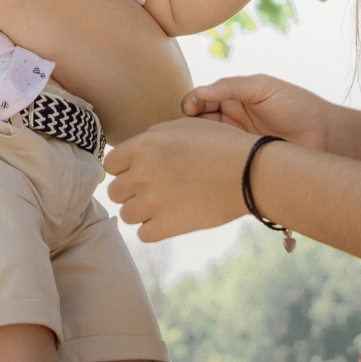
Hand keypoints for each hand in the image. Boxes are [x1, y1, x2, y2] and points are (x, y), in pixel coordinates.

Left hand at [103, 116, 259, 241]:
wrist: (251, 172)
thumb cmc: (221, 145)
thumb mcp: (184, 126)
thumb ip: (152, 137)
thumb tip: (133, 151)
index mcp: (142, 146)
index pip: (110, 165)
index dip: (123, 169)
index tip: (137, 173)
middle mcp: (141, 173)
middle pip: (115, 191)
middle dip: (131, 191)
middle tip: (153, 190)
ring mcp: (152, 201)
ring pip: (127, 214)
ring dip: (141, 212)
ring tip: (163, 206)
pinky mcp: (166, 226)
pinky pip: (143, 234)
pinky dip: (154, 230)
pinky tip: (170, 219)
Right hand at [183, 74, 340, 150]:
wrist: (325, 136)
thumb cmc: (297, 105)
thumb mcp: (262, 87)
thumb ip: (230, 86)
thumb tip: (198, 91)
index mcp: (234, 98)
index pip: (200, 99)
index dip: (191, 102)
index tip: (190, 109)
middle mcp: (231, 119)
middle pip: (198, 121)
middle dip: (189, 124)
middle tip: (189, 130)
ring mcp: (236, 141)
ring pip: (206, 142)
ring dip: (199, 143)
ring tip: (198, 145)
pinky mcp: (243, 161)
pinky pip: (220, 160)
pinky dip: (211, 160)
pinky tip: (210, 160)